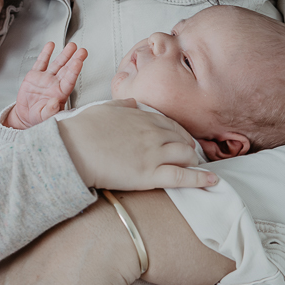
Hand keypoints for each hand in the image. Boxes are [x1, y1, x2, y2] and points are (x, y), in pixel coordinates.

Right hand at [6, 42, 87, 129]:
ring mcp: (45, 78)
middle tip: (82, 51)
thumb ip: (50, 111)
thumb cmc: (38, 118)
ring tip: (72, 45)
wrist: (25, 116)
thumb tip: (55, 102)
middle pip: (66, 69)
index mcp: (60, 94)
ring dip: (64, 54)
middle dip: (74, 59)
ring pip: (57, 63)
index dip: (74, 71)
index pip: (69, 80)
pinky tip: (51, 45)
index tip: (79, 61)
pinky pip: (41, 62)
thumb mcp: (44, 117)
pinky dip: (46, 53)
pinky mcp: (34, 75)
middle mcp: (55, 84)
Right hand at [57, 100, 217, 189]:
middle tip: (190, 154)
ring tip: (195, 167)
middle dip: (188, 146)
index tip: (181, 138)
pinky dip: (201, 179)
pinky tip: (212, 180)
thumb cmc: (84, 129)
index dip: (178, 132)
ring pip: (186, 156)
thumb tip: (134, 103)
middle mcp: (152, 133)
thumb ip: (123, 105)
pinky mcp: (150, 174)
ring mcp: (153, 154)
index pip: (170, 123)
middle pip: (182, 139)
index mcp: (142, 117)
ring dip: (192, 161)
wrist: (73, 149)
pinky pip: (182, 177)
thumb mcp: (105, 108)